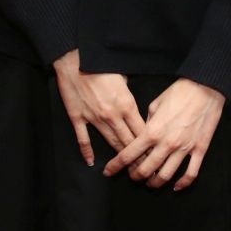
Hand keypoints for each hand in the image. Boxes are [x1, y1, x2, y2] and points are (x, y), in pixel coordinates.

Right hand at [52, 50, 145, 166]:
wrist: (74, 60)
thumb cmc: (100, 64)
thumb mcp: (124, 77)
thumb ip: (130, 95)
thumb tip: (135, 106)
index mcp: (126, 104)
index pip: (141, 131)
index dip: (149, 145)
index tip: (155, 155)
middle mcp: (112, 115)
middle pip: (128, 141)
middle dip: (137, 157)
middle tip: (145, 170)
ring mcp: (94, 118)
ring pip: (110, 142)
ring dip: (119, 157)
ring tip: (126, 169)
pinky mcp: (78, 117)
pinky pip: (84, 138)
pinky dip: (87, 151)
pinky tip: (91, 162)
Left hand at [103, 78, 225, 190]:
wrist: (205, 88)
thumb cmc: (179, 92)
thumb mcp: (155, 104)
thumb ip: (147, 123)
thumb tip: (143, 134)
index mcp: (152, 131)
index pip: (128, 154)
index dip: (116, 165)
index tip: (108, 171)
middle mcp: (166, 143)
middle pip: (145, 169)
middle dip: (135, 176)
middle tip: (132, 176)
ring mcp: (184, 148)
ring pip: (165, 175)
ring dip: (155, 182)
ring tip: (151, 182)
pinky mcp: (199, 149)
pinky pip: (191, 173)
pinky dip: (182, 183)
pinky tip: (176, 186)